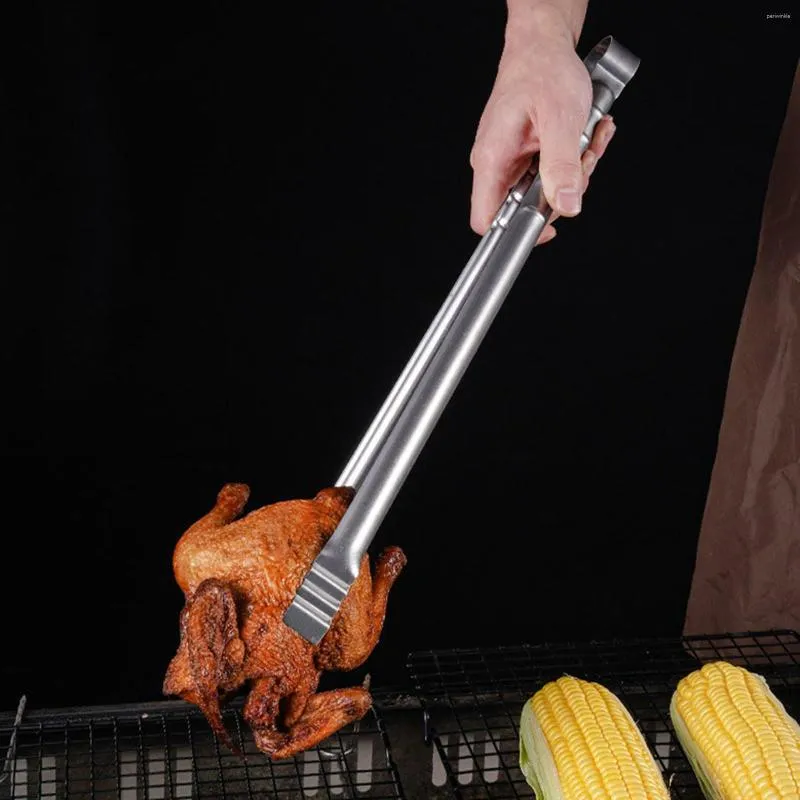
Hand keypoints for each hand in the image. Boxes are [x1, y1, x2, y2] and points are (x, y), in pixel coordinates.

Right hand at [469, 5, 615, 242]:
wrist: (543, 43)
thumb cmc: (543, 70)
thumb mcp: (560, 119)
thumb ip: (562, 166)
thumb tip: (566, 205)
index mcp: (492, 159)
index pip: (487, 219)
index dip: (517, 232)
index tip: (549, 227)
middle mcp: (495, 163)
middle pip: (525, 207)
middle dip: (563, 189)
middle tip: (582, 161)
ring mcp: (509, 159)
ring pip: (543, 189)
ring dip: (574, 169)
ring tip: (586, 138)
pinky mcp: (524, 153)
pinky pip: (549, 171)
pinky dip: (573, 157)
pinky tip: (584, 134)